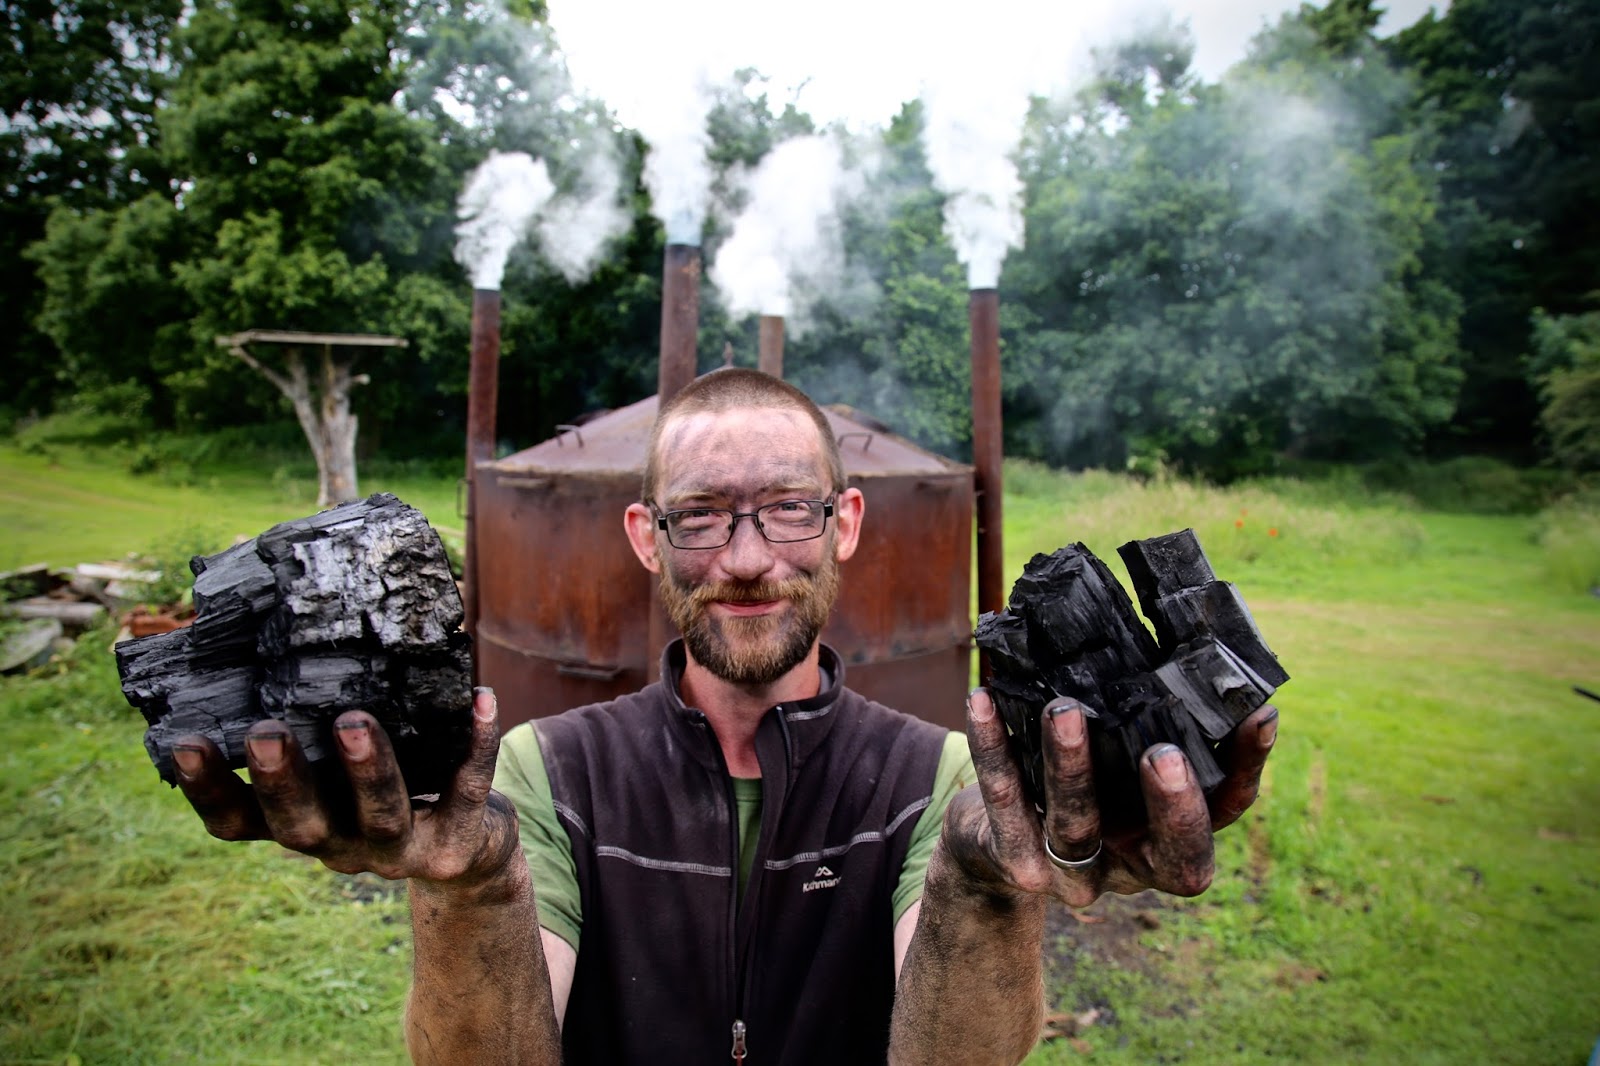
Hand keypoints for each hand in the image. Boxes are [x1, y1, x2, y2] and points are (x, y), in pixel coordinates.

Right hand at [170, 688, 520, 888]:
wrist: (468, 853)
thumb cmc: (386, 784)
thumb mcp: (337, 767)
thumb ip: (307, 721)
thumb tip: (269, 623)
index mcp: (300, 823)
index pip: (236, 821)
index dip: (209, 789)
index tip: (184, 740)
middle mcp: (340, 845)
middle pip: (302, 827)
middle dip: (283, 781)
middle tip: (266, 733)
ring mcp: (398, 852)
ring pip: (380, 816)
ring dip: (367, 770)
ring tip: (354, 722)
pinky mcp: (455, 843)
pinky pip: (467, 791)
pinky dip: (474, 745)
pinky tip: (479, 699)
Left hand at [942, 690, 1275, 908]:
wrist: (994, 844)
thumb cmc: (1078, 786)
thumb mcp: (1121, 767)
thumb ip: (1154, 727)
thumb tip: (1192, 645)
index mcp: (1171, 841)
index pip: (1227, 813)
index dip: (1247, 771)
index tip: (1258, 716)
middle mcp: (1133, 870)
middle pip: (1176, 860)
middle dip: (1175, 807)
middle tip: (1163, 753)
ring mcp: (1073, 874)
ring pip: (1077, 828)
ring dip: (1071, 768)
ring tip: (1064, 712)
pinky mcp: (1016, 860)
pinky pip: (1004, 800)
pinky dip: (993, 747)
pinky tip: (983, 698)